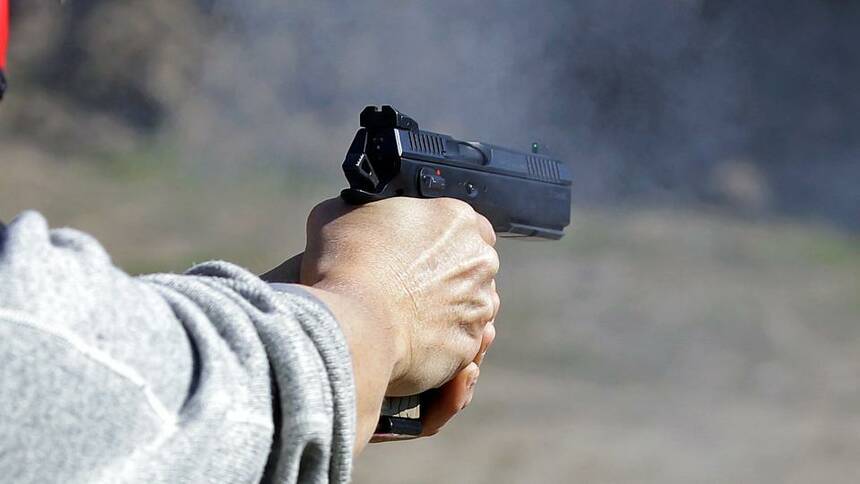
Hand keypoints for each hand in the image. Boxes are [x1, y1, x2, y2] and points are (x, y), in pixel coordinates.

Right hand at [263, 197, 499, 448]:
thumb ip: (363, 211)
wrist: (352, 323)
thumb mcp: (339, 214)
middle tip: (410, 288)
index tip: (419, 252)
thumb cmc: (344, 265)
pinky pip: (463, 344)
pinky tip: (415, 344)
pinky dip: (444, 344)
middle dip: (449, 276)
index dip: (442, 240)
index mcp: (456, 219)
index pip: (466, 225)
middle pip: (473, 267)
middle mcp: (479, 259)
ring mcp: (479, 305)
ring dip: (450, 311)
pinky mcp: (468, 345)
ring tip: (411, 320)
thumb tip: (357, 218)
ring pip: (472, 306)